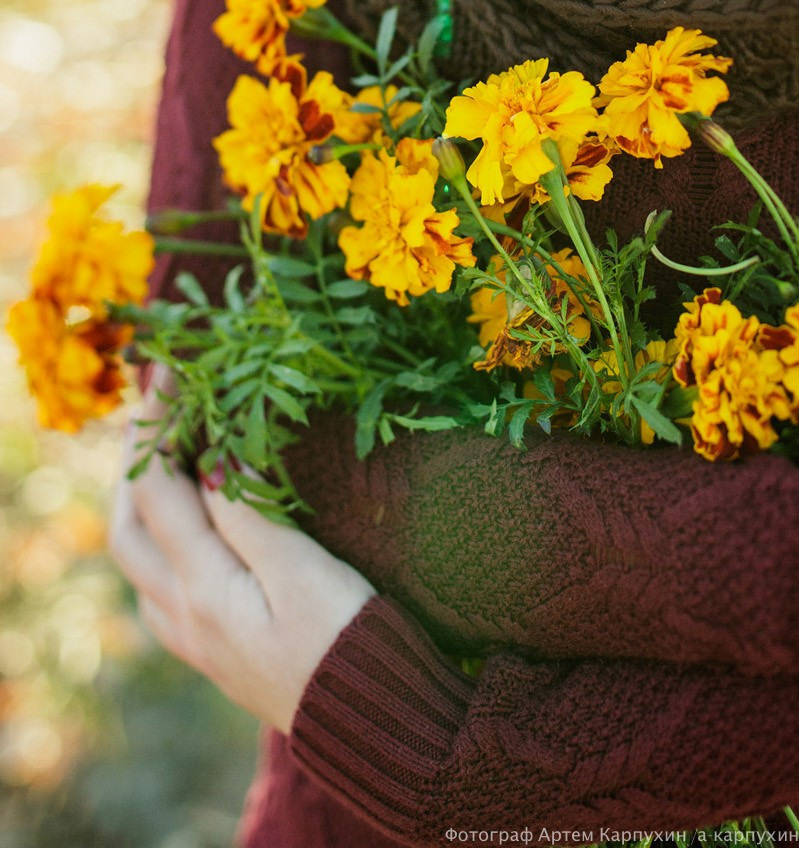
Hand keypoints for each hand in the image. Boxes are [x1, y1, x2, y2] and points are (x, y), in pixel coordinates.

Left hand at [108, 374, 374, 731]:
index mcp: (204, 586)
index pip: (159, 486)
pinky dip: (159, 544)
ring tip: (164, 456)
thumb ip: (252, 516)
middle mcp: (185, 614)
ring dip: (141, 501)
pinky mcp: (214, 652)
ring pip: (139, 560)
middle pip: (130, 525)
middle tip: (157, 405)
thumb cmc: (349, 644)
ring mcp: (195, 638)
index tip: (170, 368)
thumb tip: (212, 460)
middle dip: (135, 461)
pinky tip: (187, 534)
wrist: (369, 729)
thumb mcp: (306, 573)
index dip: (159, 423)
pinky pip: (160, 590)